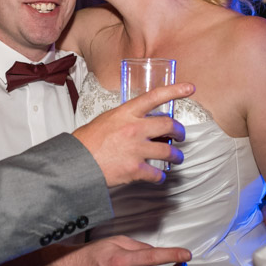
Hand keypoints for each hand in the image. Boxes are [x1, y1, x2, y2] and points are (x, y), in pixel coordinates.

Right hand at [72, 83, 192, 186]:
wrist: (76, 162)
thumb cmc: (86, 142)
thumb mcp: (105, 120)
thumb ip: (124, 119)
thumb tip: (137, 122)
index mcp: (126, 113)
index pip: (155, 96)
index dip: (175, 90)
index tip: (189, 88)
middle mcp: (134, 128)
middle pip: (169, 125)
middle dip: (179, 131)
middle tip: (180, 136)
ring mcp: (136, 149)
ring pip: (168, 151)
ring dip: (176, 156)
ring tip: (176, 158)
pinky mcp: (135, 169)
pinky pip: (156, 173)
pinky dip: (159, 176)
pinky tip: (158, 176)